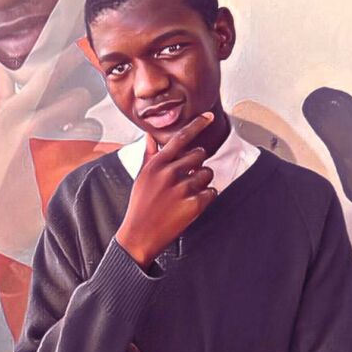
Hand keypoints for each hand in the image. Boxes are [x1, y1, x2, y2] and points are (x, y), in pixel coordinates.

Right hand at [0, 62, 91, 265]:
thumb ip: (1, 100)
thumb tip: (2, 69)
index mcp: (15, 112)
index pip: (52, 70)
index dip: (73, 58)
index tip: (82, 54)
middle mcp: (35, 125)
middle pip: (80, 96)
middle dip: (81, 105)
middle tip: (72, 118)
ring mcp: (55, 150)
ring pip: (92, 125)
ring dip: (88, 134)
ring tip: (69, 149)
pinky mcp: (71, 174)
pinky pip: (95, 154)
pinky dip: (90, 158)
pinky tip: (73, 167)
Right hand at [115, 113, 216, 267]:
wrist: (139, 235)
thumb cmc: (140, 205)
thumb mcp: (141, 177)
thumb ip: (149, 155)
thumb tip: (150, 136)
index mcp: (157, 164)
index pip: (181, 138)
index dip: (197, 125)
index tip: (209, 116)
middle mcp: (170, 173)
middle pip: (199, 154)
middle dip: (198, 163)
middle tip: (189, 176)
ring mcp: (182, 189)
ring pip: (207, 173)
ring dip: (202, 181)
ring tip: (188, 192)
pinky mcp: (194, 205)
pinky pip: (212, 192)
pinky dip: (206, 197)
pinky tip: (192, 204)